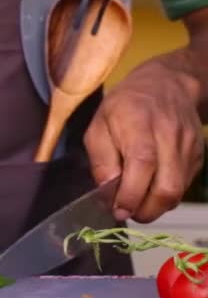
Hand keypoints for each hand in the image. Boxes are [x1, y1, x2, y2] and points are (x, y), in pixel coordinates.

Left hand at [84, 59, 204, 223]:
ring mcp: (189, 146)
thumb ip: (101, 159)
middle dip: (145, 210)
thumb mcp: (98, 126)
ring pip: (178, 191)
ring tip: (137, 205)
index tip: (117, 210)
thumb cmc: (124, 106)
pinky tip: (150, 190)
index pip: (142, 165)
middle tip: (127, 213)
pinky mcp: (198, 155)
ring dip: (156, 207)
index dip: (130, 194)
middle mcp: (169, 135)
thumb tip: (106, 191)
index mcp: (139, 124)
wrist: (167, 84)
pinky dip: (166, 196)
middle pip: (166, 186)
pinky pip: (184, 185)